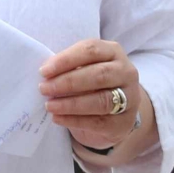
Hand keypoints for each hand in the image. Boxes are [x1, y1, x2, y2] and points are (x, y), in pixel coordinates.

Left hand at [42, 39, 151, 155]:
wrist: (115, 112)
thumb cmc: (93, 84)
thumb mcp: (84, 68)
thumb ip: (68, 67)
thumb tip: (46, 73)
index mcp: (113, 52)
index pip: (91, 50)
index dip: (66, 60)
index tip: (44, 71)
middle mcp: (126, 72)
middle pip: (98, 75)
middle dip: (68, 82)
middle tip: (44, 88)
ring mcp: (130, 98)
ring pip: (101, 100)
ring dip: (71, 103)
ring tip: (49, 105)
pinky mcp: (123, 122)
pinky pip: (98, 122)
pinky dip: (74, 120)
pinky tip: (57, 118)